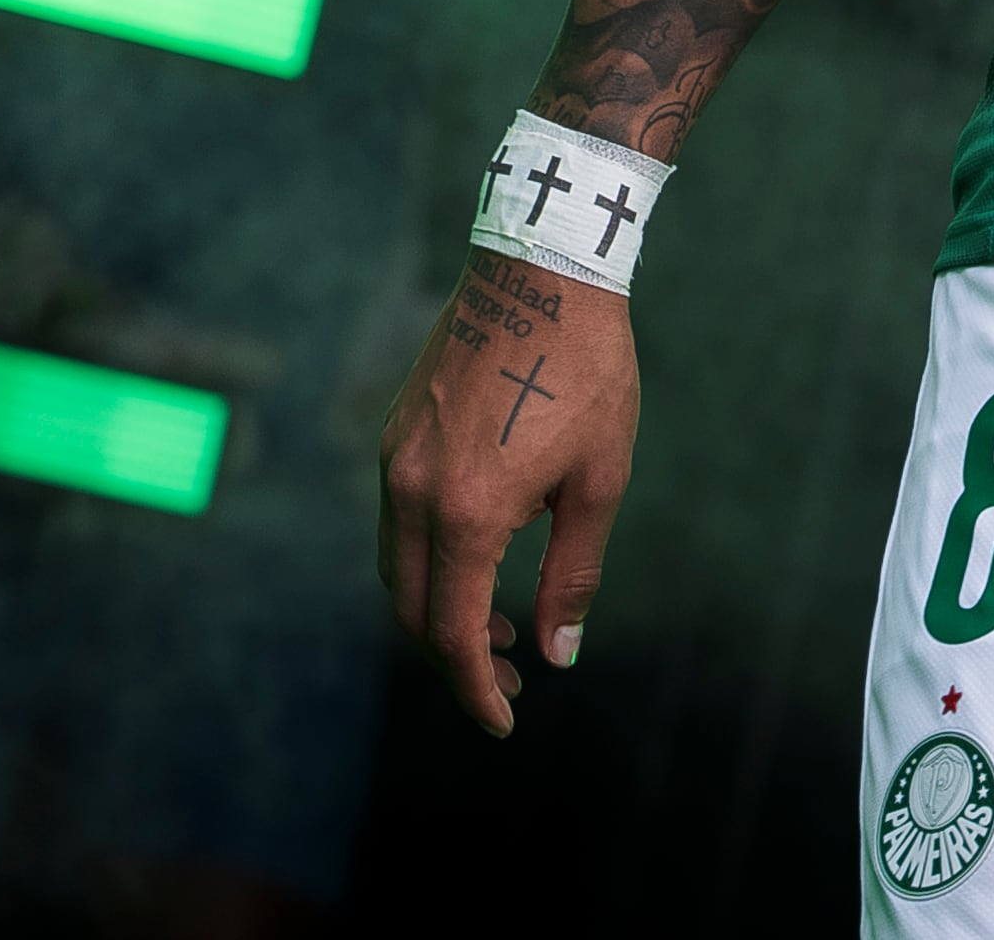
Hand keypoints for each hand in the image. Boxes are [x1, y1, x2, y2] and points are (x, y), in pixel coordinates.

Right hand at [377, 251, 641, 734]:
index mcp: (468, 514)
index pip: (454, 634)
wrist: (542, 271)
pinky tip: (476, 559)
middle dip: (455, 660)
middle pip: (413, 612)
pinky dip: (427, 561)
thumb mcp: (600, 480)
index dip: (475, 691)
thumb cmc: (587, 373)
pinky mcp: (394, 435)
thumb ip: (573, 575)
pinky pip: (397, 522)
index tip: (504, 721)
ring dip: (438, 610)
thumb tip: (559, 654)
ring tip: (498, 627)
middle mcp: (413, 494)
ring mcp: (394, 462)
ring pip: (398, 569)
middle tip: (509, 679)